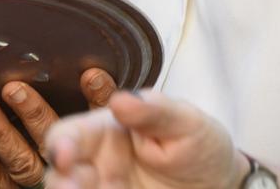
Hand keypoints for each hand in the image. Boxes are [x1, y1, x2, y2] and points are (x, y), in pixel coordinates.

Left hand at [0, 70, 117, 188]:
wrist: (58, 180)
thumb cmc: (74, 152)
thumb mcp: (97, 129)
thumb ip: (97, 104)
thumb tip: (94, 75)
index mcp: (86, 150)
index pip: (94, 126)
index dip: (95, 100)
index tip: (90, 77)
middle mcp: (61, 168)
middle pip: (51, 142)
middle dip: (33, 115)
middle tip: (15, 90)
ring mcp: (35, 182)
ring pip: (20, 160)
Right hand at [42, 91, 242, 188]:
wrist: (219, 184)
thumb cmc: (197, 143)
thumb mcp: (185, 122)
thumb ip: (154, 111)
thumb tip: (120, 100)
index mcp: (105, 133)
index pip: (68, 134)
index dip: (60, 144)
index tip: (65, 155)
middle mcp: (97, 166)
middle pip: (60, 173)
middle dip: (60, 183)